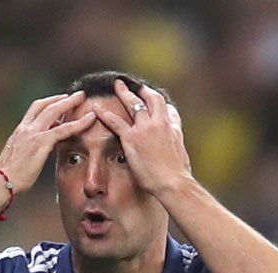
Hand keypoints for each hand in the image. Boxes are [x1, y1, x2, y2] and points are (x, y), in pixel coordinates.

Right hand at [0, 91, 96, 193]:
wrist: (0, 182)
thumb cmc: (7, 176)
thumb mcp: (16, 157)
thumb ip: (27, 149)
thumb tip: (34, 151)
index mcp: (19, 132)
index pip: (35, 109)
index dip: (49, 102)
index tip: (60, 101)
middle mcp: (25, 129)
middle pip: (45, 105)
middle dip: (62, 98)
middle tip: (76, 95)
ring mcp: (33, 134)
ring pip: (54, 111)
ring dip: (70, 102)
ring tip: (83, 98)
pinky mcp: (41, 143)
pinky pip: (63, 129)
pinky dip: (78, 123)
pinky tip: (89, 120)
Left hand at [93, 79, 192, 194]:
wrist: (173, 182)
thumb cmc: (178, 174)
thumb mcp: (181, 153)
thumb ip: (176, 142)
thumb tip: (175, 140)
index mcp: (172, 128)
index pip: (167, 109)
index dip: (159, 103)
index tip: (152, 99)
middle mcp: (160, 123)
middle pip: (151, 100)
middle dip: (143, 90)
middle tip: (135, 85)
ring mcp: (145, 128)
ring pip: (133, 104)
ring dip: (124, 93)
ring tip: (117, 85)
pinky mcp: (132, 138)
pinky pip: (115, 122)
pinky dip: (104, 113)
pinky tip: (96, 107)